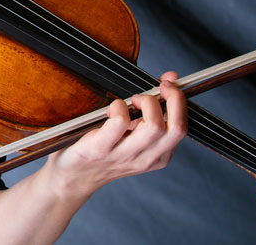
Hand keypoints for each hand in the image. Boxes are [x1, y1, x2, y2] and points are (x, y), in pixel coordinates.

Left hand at [44, 71, 187, 198]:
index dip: (179, 101)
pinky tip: (112, 109)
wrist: (74, 177)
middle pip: (175, 128)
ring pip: (153, 126)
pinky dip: (119, 107)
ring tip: (132, 101)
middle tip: (155, 90)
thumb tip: (171, 77)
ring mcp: (124, 156)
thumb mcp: (134, 133)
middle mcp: (146, 159)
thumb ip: (152, 109)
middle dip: (171, 99)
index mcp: (158, 156)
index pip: (181, 128)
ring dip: (145, 102)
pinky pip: (119, 122)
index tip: (168, 84)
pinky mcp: (100, 149)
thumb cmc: (104, 150)